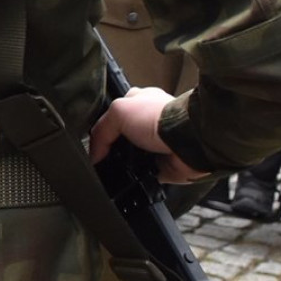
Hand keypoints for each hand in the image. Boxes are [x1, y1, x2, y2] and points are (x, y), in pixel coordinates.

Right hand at [89, 86, 207, 184]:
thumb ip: (101, 131)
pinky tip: (131, 176)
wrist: (188, 140)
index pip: (110, 117)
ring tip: (118, 166)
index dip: (100, 131)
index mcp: (137, 102)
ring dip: (124, 163)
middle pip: (119, 138)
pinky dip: (136, 178)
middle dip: (112, 148)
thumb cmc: (160, 117)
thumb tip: (94, 153)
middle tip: (104, 155)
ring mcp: (155, 144)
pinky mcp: (163, 165)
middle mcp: (147, 122)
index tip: (91, 144)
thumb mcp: (117, 112)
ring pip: (129, 158)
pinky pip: (142, 175)